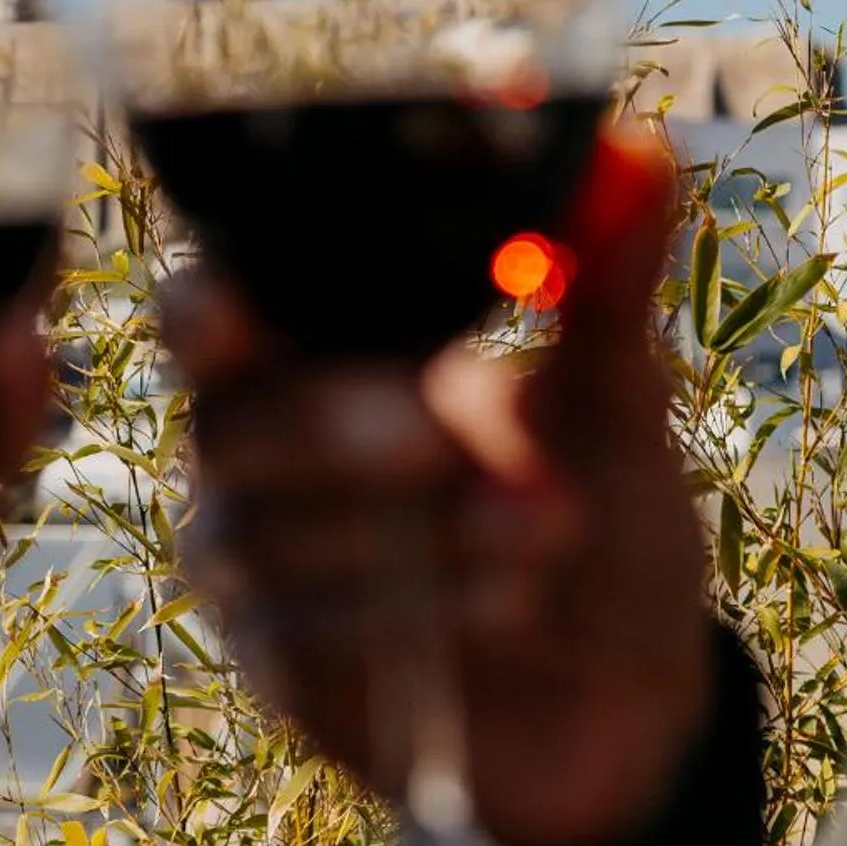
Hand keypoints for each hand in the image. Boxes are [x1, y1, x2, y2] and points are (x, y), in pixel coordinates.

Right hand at [165, 129, 711, 845]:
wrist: (631, 697)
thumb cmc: (599, 520)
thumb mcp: (620, 397)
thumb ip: (610, 277)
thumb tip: (633, 148)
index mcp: (320, 356)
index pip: (213, 304)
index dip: (214, 299)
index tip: (252, 303)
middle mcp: (263, 450)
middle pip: (223, 417)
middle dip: (332, 423)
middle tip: (445, 431)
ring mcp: (264, 563)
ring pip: (266, 529)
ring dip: (418, 530)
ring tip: (549, 525)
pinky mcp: (288, 668)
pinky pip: (306, 630)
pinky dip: (415, 611)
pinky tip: (510, 603)